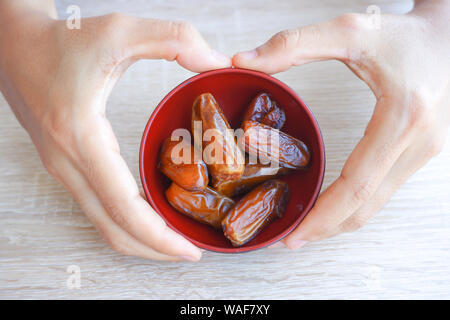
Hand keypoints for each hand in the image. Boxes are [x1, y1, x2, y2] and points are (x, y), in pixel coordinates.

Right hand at [0, 1, 229, 259]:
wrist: (12, 42)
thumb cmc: (61, 38)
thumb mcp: (120, 29)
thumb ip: (174, 39)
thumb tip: (216, 63)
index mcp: (81, 137)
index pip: (123, 207)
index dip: (158, 237)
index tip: (189, 251)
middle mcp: (67, 162)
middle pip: (113, 229)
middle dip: (154, 249)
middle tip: (191, 253)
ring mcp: (63, 168)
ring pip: (103, 223)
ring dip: (140, 239)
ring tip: (175, 239)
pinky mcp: (65, 164)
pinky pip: (98, 206)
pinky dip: (126, 221)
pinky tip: (151, 213)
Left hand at [233, 0, 449, 247]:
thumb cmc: (406, 33)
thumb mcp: (350, 31)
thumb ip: (294, 44)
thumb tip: (244, 60)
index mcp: (403, 118)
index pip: (357, 185)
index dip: (321, 215)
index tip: (293, 234)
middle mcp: (419, 144)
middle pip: (366, 206)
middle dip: (325, 228)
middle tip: (290, 239)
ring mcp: (424, 153)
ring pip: (376, 204)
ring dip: (340, 220)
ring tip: (304, 226)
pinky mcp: (421, 153)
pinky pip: (383, 190)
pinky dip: (354, 204)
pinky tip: (330, 204)